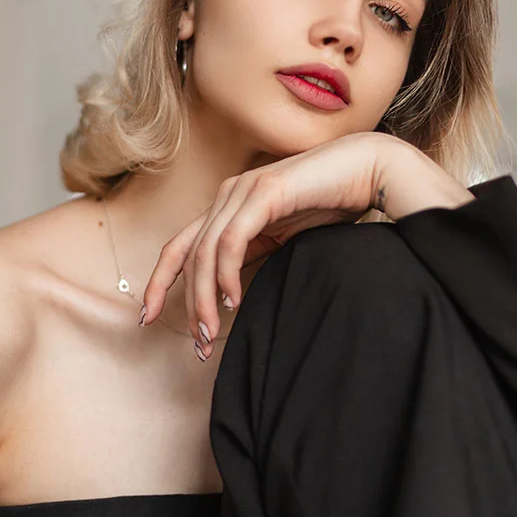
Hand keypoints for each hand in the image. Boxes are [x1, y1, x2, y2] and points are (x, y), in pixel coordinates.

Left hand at [139, 131, 474, 358]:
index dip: (159, 283)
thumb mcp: (285, 236)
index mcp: (229, 206)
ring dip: (205, 298)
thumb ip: (257, 252)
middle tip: (197, 345)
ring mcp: (244, 190)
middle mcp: (229, 195)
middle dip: (187, 304)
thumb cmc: (333, 204)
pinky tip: (233, 300)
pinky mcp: (264, 192)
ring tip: (211, 334)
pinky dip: (227, 273)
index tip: (147, 318)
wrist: (369, 170)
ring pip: (206, 252)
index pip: (181, 247)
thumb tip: (231, 293)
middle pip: (188, 255)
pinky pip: (232, 240)